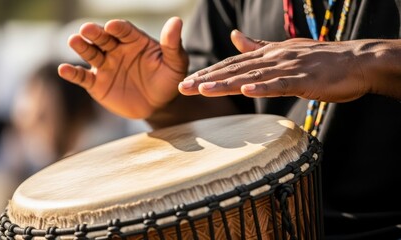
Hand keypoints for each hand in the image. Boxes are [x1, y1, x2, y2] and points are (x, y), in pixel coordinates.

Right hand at [58, 17, 187, 118]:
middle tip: (87, 29)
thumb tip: (176, 21)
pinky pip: (83, 77)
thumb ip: (173, 44)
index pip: (124, 31)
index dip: (118, 28)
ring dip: (81, 47)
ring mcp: (105, 65)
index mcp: (134, 40)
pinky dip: (72, 74)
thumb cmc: (168, 80)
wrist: (159, 105)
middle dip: (95, 33)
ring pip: (91, 53)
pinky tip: (64, 70)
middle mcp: (116, 49)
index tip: (113, 26)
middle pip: (103, 38)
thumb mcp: (175, 63)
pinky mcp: (97, 83)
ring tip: (74, 40)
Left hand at [179, 30, 368, 102]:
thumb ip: (258, 46)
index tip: (188, 81)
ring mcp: (288, 67)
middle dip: (207, 79)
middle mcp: (273, 58)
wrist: (356, 61)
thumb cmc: (320, 59)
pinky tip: (245, 91)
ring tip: (202, 89)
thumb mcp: (285, 50)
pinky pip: (280, 84)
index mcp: (268, 53)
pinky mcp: (303, 79)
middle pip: (234, 69)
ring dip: (225, 82)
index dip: (209, 72)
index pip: (231, 63)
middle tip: (183, 87)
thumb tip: (236, 37)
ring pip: (251, 75)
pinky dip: (262, 87)